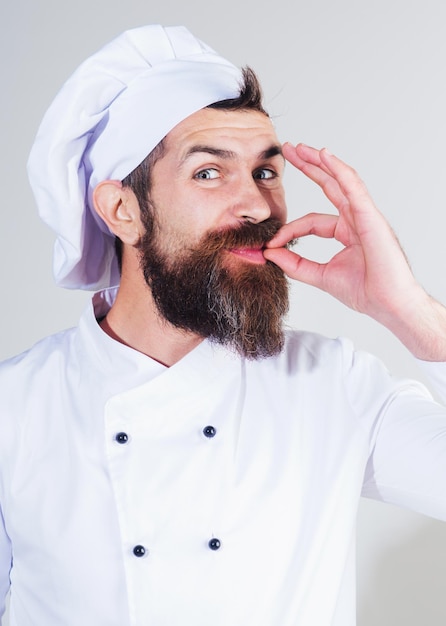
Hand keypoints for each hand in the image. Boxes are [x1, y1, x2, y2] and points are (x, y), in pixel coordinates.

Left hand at [264, 143, 445, 359]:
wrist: (389, 305)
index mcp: (346, 232)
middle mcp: (356, 219)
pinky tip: (324, 156)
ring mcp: (365, 215)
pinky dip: (338, 170)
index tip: (270, 244)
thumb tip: (269, 252)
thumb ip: (295, 264)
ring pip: (340, 180)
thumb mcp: (320, 276)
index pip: (311, 221)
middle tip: (289, 150)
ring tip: (300, 147)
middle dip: (308, 167)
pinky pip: (353, 187)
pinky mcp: (370, 216)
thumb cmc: (365, 292)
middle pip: (329, 186)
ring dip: (320, 162)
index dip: (289, 230)